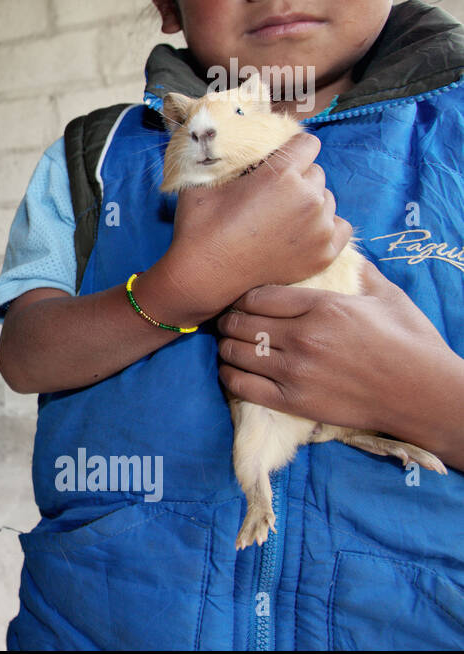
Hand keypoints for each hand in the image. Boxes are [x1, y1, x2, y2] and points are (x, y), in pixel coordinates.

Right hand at [166, 133, 351, 310]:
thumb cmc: (201, 227)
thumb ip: (222, 155)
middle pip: (317, 172)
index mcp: (283, 174)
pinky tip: (300, 232)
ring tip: (282, 217)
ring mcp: (320, 228)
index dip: (291, 150)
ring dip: (310, 203)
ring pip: (327, 199)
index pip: (308, 143)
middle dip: (297, 178)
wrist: (205, 276)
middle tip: (271, 196)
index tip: (278, 162)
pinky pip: (340, 226)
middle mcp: (309, 197)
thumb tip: (223, 137)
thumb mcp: (202, 180)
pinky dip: (324, 227)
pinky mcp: (325, 253)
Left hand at [215, 256, 457, 436]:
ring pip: (235, 352)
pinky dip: (230, 376)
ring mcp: (296, 371)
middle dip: (229, 320)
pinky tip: (234, 370)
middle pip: (240, 322)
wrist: (426, 395)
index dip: (243, 297)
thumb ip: (358, 272)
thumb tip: (343, 251)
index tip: (241, 301)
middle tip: (229, 322)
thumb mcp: (387, 297)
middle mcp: (303, 337)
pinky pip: (242, 386)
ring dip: (227, 346)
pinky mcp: (294, 401)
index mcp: (323, 306)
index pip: (257, 295)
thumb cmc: (411, 342)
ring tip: (231, 343)